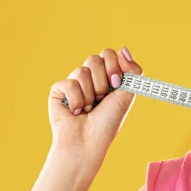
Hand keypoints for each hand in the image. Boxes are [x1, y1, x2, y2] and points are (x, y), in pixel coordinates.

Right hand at [48, 47, 142, 162]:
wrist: (88, 141)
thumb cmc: (108, 121)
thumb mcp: (127, 94)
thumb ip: (132, 71)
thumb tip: (124, 48)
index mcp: (107, 76)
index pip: (109, 54)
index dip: (114, 66)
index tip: (116, 83)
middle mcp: (91, 77)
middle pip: (95, 58)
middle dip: (102, 81)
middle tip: (102, 97)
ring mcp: (74, 82)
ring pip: (82, 70)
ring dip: (90, 93)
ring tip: (89, 107)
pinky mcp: (58, 89)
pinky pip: (69, 83)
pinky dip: (77, 100)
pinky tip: (76, 111)